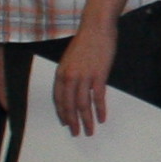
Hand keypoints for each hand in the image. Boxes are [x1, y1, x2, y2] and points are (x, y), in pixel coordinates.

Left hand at [54, 20, 117, 135]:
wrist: (96, 28)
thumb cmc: (85, 41)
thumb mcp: (70, 59)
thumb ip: (70, 74)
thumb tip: (73, 89)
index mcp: (61, 73)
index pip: (59, 99)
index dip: (62, 113)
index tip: (66, 123)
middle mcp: (70, 77)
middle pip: (69, 105)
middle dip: (73, 122)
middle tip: (77, 133)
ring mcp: (84, 76)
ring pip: (83, 105)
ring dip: (86, 120)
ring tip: (90, 131)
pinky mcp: (98, 75)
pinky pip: (98, 97)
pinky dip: (100, 110)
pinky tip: (102, 118)